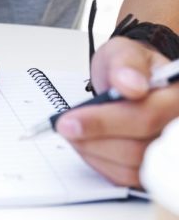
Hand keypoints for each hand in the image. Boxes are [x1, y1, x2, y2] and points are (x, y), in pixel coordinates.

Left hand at [55, 37, 178, 186]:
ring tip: (72, 132)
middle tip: (64, 126)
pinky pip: (127, 178)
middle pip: (139, 148)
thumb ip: (125, 64)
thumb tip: (131, 84)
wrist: (132, 80)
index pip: (144, 116)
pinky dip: (101, 163)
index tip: (69, 120)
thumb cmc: (130, 67)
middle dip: (94, 138)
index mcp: (175, 98)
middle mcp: (176, 128)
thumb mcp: (124, 52)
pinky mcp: (153, 167)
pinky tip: (86, 144)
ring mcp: (167, 153)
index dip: (103, 122)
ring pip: (132, 168)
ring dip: (94, 152)